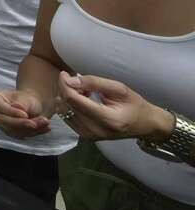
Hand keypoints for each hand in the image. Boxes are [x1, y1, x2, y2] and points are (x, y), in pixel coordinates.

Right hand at [0, 88, 51, 137]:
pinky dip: (33, 132)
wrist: (31, 106)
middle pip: (2, 120)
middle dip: (20, 123)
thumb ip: (21, 103)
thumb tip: (16, 106)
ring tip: (45, 122)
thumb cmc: (25, 99)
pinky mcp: (6, 131)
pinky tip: (45, 128)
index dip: (10, 111)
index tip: (25, 114)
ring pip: (11, 129)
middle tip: (36, 123)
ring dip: (29, 128)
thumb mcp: (25, 98)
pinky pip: (18, 134)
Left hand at [54, 71, 172, 140]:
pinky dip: (70, 106)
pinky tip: (83, 101)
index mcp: (106, 119)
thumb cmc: (135, 105)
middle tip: (79, 82)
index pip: (74, 100)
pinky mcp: (85, 136)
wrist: (145, 125)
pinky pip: (67, 117)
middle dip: (67, 90)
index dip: (65, 85)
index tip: (65, 73)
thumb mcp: (119, 89)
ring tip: (84, 92)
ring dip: (68, 97)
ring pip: (64, 111)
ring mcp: (88, 135)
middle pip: (67, 105)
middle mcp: (94, 130)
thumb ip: (94, 83)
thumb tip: (70, 80)